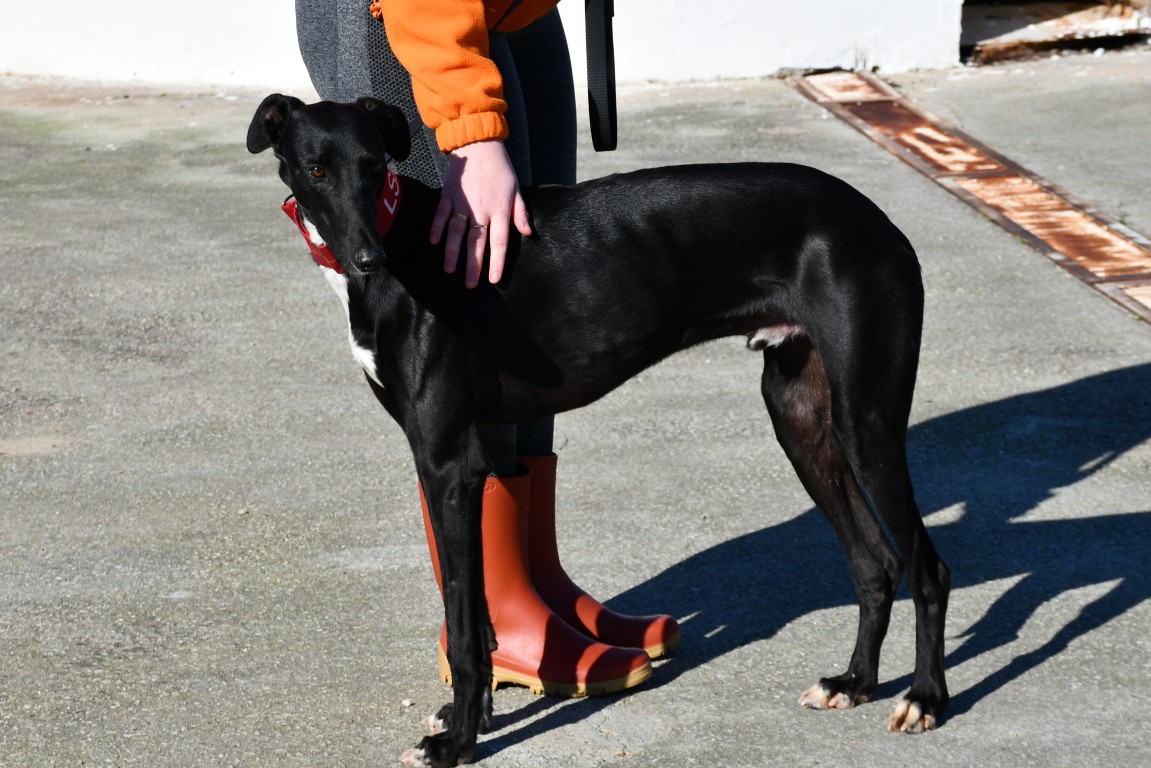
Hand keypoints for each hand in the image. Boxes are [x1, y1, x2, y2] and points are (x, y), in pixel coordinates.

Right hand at [430, 139, 532, 287]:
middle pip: (476, 242)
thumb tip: (528, 233)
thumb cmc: (500, 168)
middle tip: (470, 284)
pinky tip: (433, 242)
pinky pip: (441, 213)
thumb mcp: (516, 189)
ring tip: (449, 270)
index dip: (497, 261)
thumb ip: (520, 213)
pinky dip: (436, 227)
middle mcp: (481, 209)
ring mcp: (462, 202)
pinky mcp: (448, 194)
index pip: (499, 241)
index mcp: (500, 210)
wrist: (479, 143)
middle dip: (473, 265)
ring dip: (452, 252)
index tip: (494, 279)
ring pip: (456, 232)